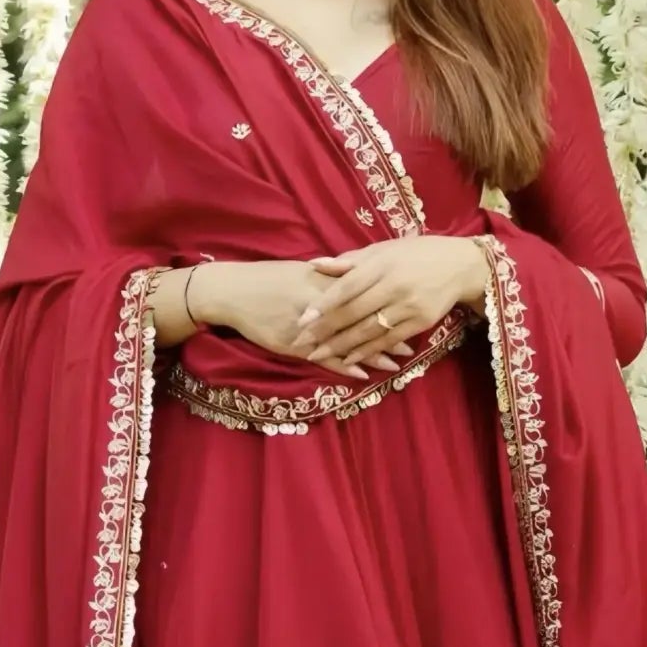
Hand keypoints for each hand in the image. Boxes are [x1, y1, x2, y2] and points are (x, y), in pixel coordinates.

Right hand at [193, 259, 410, 379]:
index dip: (387, 303)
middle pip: (361, 318)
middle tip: (413, 340)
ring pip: (347, 340)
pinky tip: (362, 374)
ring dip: (372, 352)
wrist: (233, 291)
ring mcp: (308, 326)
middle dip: (387, 330)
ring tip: (397, 362)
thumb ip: (329, 276)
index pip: (363, 293)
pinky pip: (323, 358)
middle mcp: (320, 303)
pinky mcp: (294, 344)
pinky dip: (343, 366)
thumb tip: (356, 275)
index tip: (409, 308)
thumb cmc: (268, 279)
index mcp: (323, 282)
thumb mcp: (302, 272)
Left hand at [292, 235, 490, 367]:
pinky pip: (388, 340)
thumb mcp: (384, 249)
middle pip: (354, 312)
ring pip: (369, 330)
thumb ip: (350, 261)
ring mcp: (408, 306)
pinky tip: (349, 360)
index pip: (348, 287)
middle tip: (301, 343)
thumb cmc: (416, 253)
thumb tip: (314, 264)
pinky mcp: (420, 323)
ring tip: (318, 355)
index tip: (302, 319)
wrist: (460, 265)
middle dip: (326, 330)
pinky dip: (368, 352)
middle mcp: (394, 286)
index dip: (324, 304)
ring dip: (342, 346)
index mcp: (383, 264)